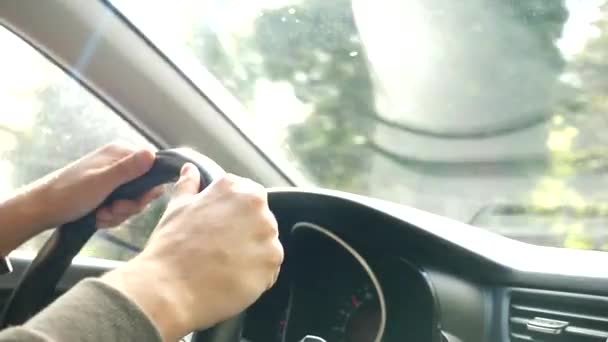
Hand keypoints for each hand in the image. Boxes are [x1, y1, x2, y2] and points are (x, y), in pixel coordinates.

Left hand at [0, 143, 162, 255]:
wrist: (40, 210)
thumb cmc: (69, 193)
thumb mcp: (102, 182)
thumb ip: (129, 169)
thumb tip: (152, 153)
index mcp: (120, 153)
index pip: (153, 167)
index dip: (148, 188)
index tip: (136, 201)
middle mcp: (118, 163)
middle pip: (144, 187)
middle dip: (130, 205)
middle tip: (113, 210)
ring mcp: (112, 178)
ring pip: (132, 200)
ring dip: (119, 214)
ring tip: (101, 216)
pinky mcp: (106, 191)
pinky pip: (121, 206)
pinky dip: (111, 216)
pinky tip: (98, 218)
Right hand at [102, 165, 282, 340]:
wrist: (171, 287)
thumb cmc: (171, 245)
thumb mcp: (176, 208)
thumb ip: (188, 185)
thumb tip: (190, 168)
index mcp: (234, 187)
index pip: (247, 194)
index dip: (234, 213)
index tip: (220, 227)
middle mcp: (256, 206)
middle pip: (260, 218)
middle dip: (246, 232)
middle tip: (222, 248)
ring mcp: (268, 233)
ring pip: (266, 243)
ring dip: (253, 253)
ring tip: (227, 266)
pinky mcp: (273, 260)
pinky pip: (270, 267)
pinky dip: (257, 274)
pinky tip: (235, 279)